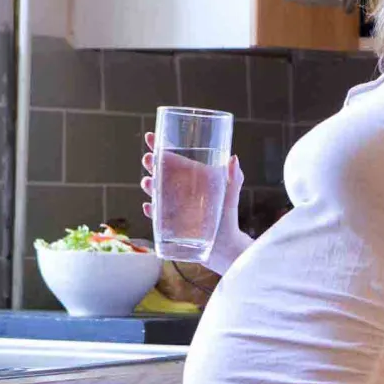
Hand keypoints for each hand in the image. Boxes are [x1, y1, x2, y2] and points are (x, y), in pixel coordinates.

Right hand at [140, 132, 249, 273]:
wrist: (226, 246)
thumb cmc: (227, 215)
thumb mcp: (230, 194)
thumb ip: (234, 178)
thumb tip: (233, 158)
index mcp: (190, 178)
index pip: (171, 159)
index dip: (159, 147)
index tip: (150, 136)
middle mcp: (178, 191)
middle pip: (160, 173)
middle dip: (151, 164)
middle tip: (149, 159)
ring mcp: (172, 208)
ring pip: (155, 194)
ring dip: (149, 187)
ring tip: (149, 182)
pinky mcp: (170, 226)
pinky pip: (157, 218)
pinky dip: (152, 212)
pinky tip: (150, 207)